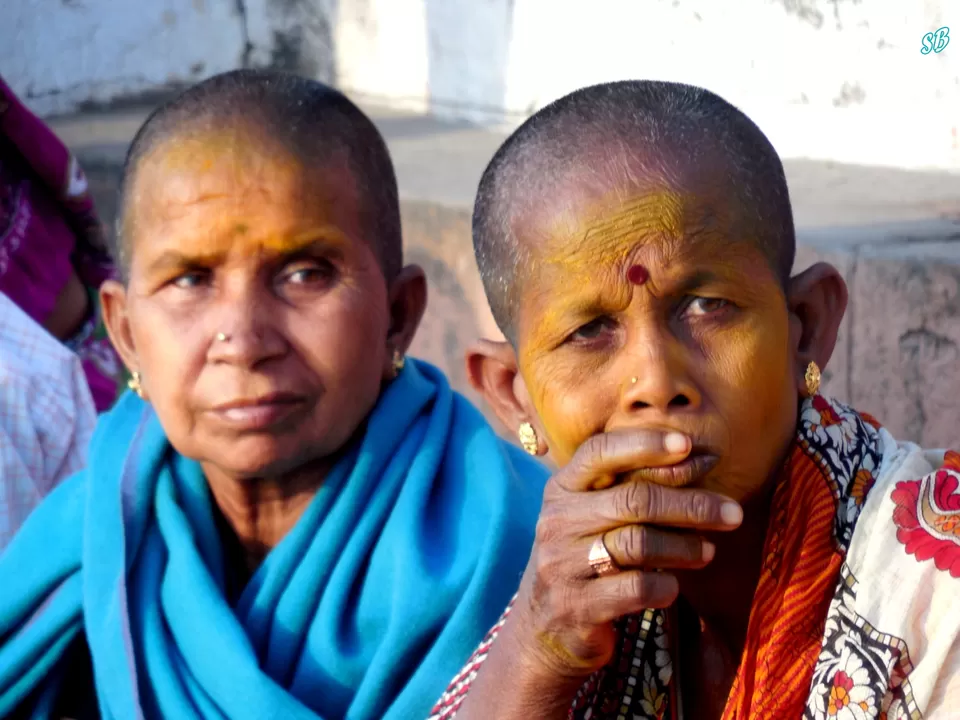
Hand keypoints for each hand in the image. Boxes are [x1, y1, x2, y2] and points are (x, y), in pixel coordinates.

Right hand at [511, 428, 742, 679]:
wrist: (548, 624)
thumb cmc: (587, 556)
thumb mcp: (595, 515)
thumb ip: (632, 487)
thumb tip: (698, 457)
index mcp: (563, 488)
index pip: (601, 452)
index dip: (645, 444)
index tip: (689, 446)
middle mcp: (557, 520)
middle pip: (633, 500)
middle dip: (691, 504)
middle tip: (733, 513)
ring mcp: (562, 563)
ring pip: (638, 544)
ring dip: (685, 546)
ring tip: (709, 552)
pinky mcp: (576, 606)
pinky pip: (635, 589)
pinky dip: (666, 588)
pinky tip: (674, 588)